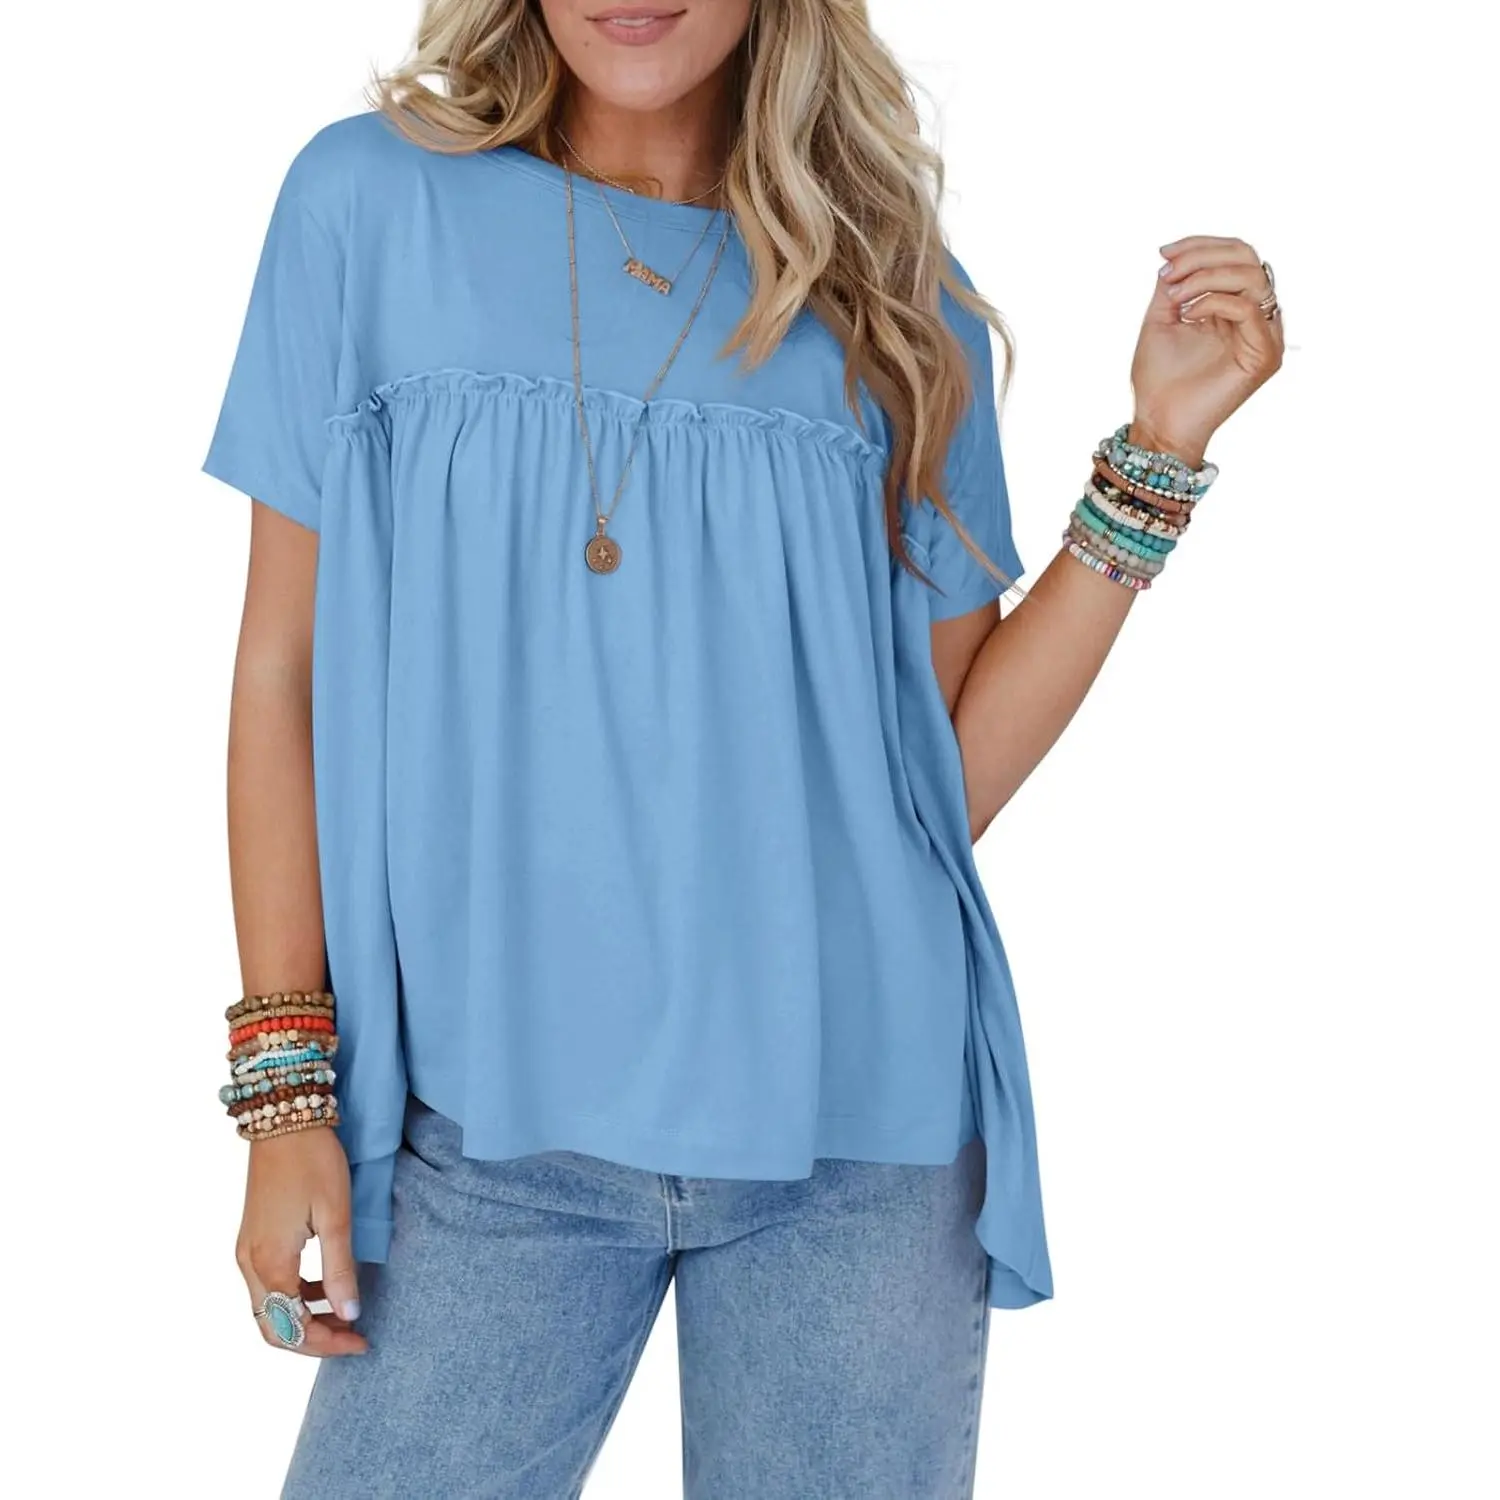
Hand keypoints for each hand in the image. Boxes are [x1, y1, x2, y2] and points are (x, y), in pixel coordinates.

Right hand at [235, 1125, 369, 1355]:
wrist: (283, 1118)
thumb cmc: (312, 1161)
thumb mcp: (335, 1215)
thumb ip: (340, 1269)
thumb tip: (350, 1315)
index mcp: (269, 1263)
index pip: (292, 1328)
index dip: (326, 1344)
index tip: (361, 1342)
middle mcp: (250, 1264)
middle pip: (273, 1328)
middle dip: (313, 1340)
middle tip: (352, 1337)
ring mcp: (247, 1251)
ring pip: (270, 1309)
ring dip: (304, 1319)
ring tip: (346, 1314)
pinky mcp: (253, 1239)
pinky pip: (270, 1285)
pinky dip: (297, 1296)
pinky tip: (327, 1285)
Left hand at [1128, 235, 1284, 467]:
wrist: (1159, 424)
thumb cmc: (1159, 379)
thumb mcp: (1162, 318)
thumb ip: (1176, 284)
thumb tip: (1180, 253)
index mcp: (1235, 306)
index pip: (1235, 256)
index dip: (1200, 245)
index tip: (1164, 253)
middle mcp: (1256, 317)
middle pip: (1247, 257)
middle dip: (1202, 256)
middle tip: (1168, 274)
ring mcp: (1265, 335)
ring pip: (1252, 276)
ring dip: (1206, 277)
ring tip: (1175, 298)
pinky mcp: (1265, 354)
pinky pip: (1247, 307)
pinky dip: (1213, 302)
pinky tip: (1189, 315)